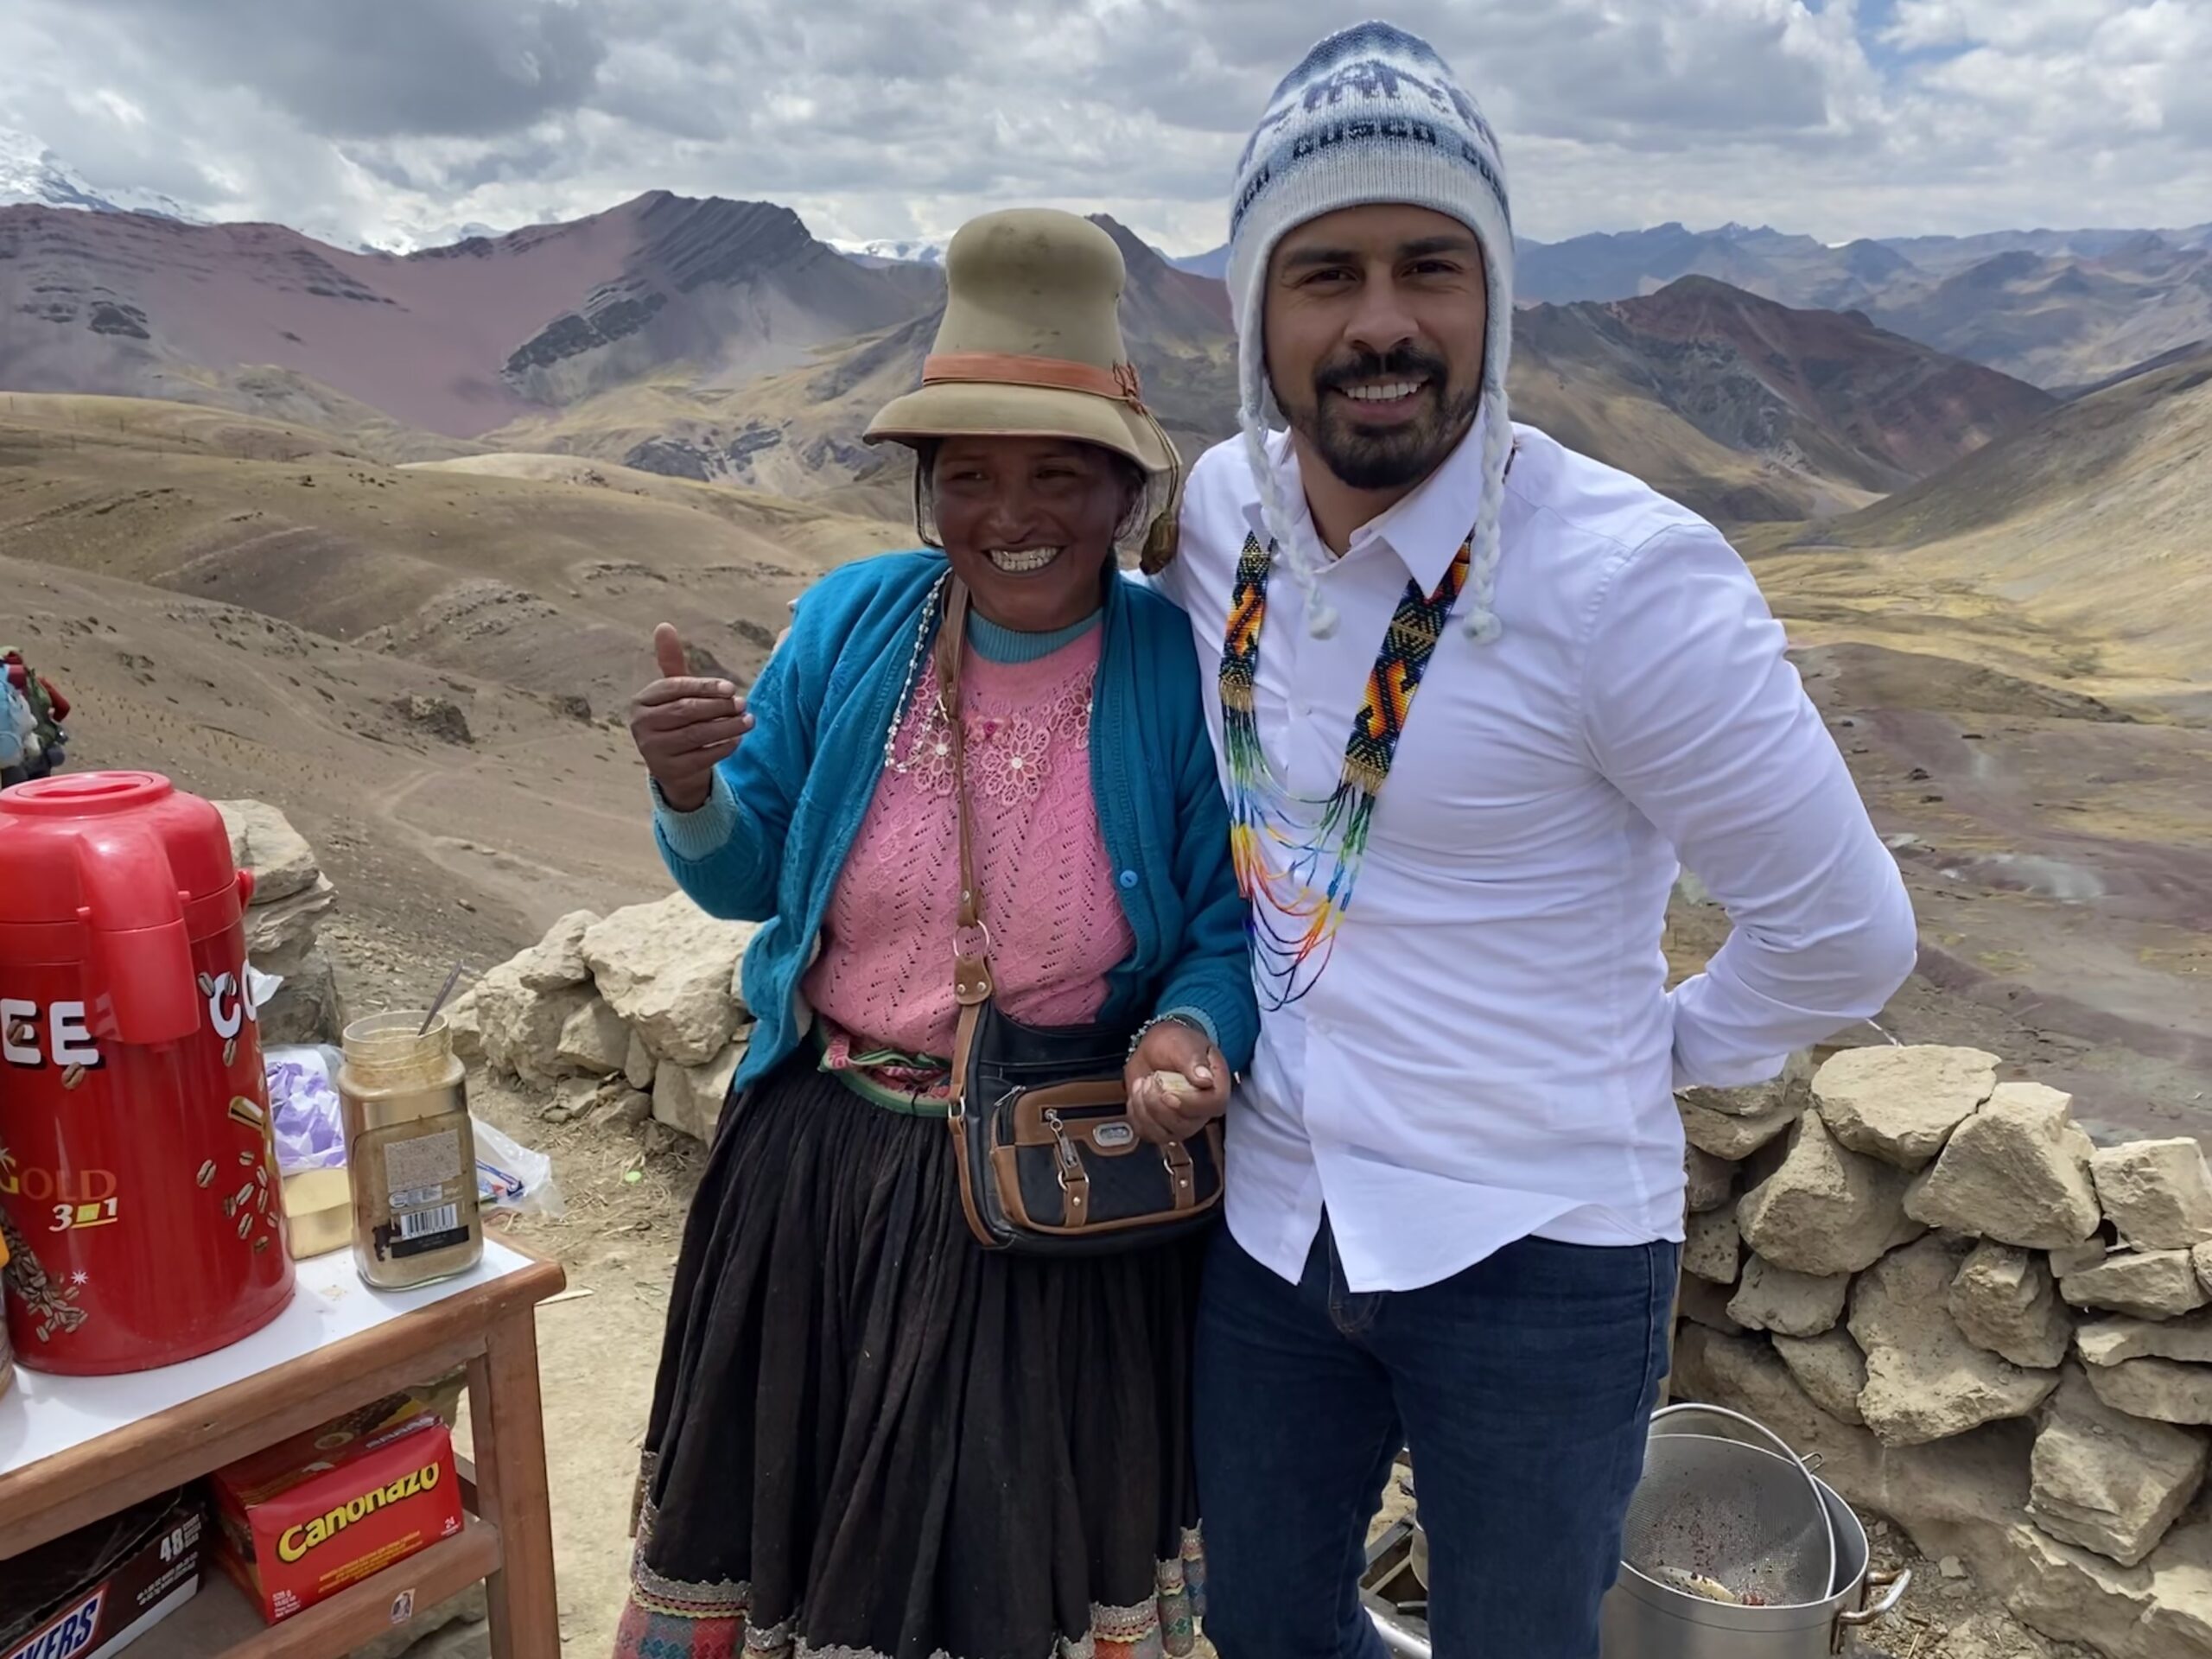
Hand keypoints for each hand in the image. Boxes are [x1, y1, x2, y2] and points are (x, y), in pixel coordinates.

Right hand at [629, 624, 752, 812]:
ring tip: (748, 720)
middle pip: (686, 711)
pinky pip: (702, 757)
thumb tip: (664, 625)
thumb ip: (672, 662)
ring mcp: (653, 750)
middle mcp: (641, 725)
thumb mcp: (675, 693)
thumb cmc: (677, 721)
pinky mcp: (669, 771)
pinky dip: (723, 747)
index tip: (731, 688)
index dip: (704, 687)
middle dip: (719, 707)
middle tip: (744, 704)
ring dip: (726, 727)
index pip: (675, 688)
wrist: (675, 767)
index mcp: (641, 701)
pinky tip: (737, 739)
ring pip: (696, 734)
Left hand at [1125, 1019, 1229, 1144]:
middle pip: (1184, 1126)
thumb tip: (1205, 1080)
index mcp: (1216, 1089)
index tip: (1167, 1092)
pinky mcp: (1162, 1129)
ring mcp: (1182, 1124)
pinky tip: (1139, 1094)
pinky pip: (1146, 1133)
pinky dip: (1135, 1113)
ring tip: (1144, 1083)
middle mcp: (1202, 1112)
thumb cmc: (1175, 1044)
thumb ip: (1194, 1060)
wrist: (1156, 1050)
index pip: (1212, 1107)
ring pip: (1162, 1134)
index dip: (1188, 1103)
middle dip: (1158, 1104)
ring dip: (1144, 1108)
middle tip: (1151, 1079)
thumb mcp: (1184, 1044)